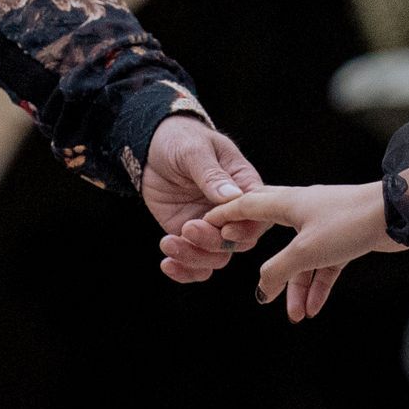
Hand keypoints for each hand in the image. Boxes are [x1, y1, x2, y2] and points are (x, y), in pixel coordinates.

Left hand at [143, 115, 262, 282]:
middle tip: (187, 227)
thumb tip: (232, 197)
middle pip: (238, 243)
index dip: (245, 228)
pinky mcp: (189, 235)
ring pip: (217, 258)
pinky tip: (167, 264)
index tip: (221, 228)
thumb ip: (212, 175)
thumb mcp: (195, 150)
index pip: (257, 215)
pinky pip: (195, 263)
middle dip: (213, 243)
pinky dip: (184, 270)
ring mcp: (211, 226)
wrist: (152, 145)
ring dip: (194, 257)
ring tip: (168, 242)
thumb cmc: (181, 138)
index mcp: (244, 186)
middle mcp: (232, 212)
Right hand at [202, 182, 405, 321]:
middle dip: (260, 260)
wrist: (397, 214)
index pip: (246, 206)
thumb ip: (278, 270)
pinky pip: (324, 265)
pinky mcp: (346, 237)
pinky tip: (314, 308)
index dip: (224, 217)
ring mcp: (325, 224)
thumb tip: (263, 288)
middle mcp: (304, 209)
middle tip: (243, 271)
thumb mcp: (306, 251)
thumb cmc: (349, 223)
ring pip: (302, 259)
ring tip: (294, 315)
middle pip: (271, 234)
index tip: (205, 226)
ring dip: (297, 287)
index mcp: (288, 202)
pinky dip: (318, 285)